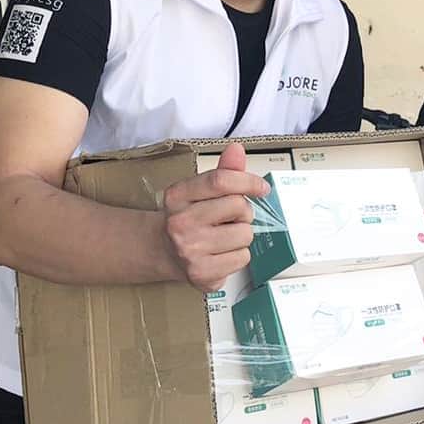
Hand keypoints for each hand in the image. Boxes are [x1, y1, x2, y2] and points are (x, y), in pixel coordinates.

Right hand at [160, 143, 270, 291]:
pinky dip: (238, 255)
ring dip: (242, 235)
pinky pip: (243, 258)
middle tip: (230, 218)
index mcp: (177, 196)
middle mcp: (180, 223)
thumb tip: (237, 149)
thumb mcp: (198, 190)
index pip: (220, 181)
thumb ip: (222, 172)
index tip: (261, 188)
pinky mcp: (202, 274)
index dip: (248, 181)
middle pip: (239, 207)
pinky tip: (221, 253)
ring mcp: (189, 251)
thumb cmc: (188, 216)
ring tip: (223, 236)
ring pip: (245, 234)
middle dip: (243, 212)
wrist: (163, 251)